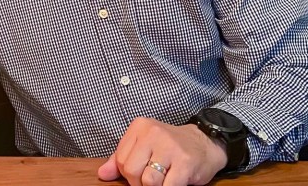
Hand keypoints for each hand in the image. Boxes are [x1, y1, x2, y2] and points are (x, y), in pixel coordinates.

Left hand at [97, 118, 227, 185]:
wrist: (205, 143)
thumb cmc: (170, 147)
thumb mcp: (143, 146)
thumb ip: (120, 158)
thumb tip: (103, 174)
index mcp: (140, 127)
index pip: (120, 159)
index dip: (128, 174)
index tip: (140, 173)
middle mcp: (154, 133)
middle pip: (131, 170)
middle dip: (138, 182)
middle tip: (152, 180)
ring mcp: (170, 147)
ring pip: (148, 181)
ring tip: (163, 180)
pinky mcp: (185, 163)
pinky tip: (173, 182)